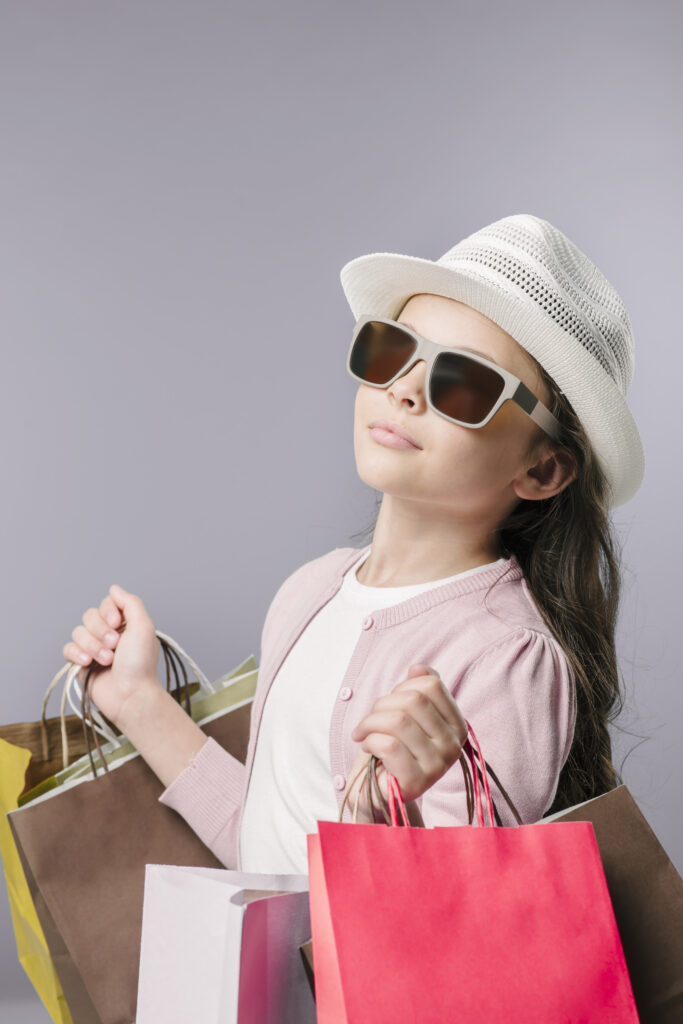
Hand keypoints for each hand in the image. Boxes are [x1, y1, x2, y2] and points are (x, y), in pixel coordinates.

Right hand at [62, 584, 162, 729]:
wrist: (130, 695)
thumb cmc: (141, 664)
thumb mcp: (143, 627)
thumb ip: (130, 603)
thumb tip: (114, 588)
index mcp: (125, 624)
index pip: (106, 603)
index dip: (108, 611)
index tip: (117, 624)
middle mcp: (109, 634)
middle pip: (89, 616)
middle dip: (101, 631)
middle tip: (115, 646)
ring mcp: (94, 648)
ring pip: (78, 632)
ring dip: (92, 646)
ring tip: (107, 660)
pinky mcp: (81, 663)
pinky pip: (68, 649)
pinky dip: (77, 654)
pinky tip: (87, 663)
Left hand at [347, 664, 467, 810]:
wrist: (378, 788)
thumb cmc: (392, 747)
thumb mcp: (405, 713)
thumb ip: (417, 689)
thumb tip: (418, 668)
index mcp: (457, 725)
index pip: (432, 685)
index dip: (403, 687)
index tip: (389, 702)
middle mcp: (454, 745)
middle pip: (413, 700)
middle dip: (381, 704)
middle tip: (369, 720)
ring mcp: (438, 765)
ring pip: (398, 721)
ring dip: (370, 723)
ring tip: (363, 732)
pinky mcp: (418, 782)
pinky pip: (389, 745)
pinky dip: (370, 741)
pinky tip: (367, 747)